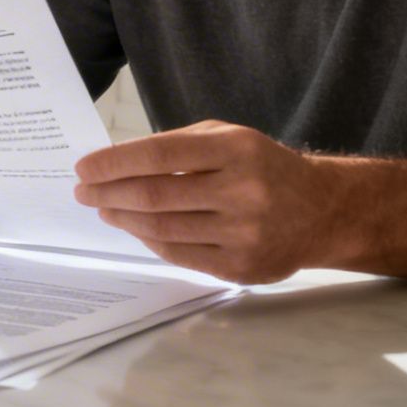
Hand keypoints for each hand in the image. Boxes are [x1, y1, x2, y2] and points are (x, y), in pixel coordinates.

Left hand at [73, 120, 332, 283]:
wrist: (323, 211)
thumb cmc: (264, 167)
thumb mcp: (229, 139)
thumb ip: (178, 146)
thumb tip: (117, 164)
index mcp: (236, 150)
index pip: (161, 154)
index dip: (115, 162)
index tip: (84, 167)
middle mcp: (242, 191)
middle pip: (155, 195)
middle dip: (109, 192)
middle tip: (83, 190)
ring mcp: (243, 234)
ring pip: (162, 228)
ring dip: (122, 218)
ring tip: (103, 208)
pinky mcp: (240, 267)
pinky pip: (178, 254)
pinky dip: (148, 240)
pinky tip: (134, 227)